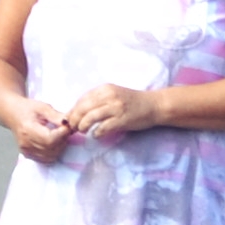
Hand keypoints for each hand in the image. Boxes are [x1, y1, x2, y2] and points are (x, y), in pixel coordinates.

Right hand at [8, 99, 81, 163]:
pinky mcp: (27, 155)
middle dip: (63, 140)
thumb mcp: (42, 107)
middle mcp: (25, 143)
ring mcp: (26, 151)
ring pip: (51, 156)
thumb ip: (55, 116)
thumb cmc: (27, 108)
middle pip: (51, 149)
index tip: (67, 126)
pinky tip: (54, 142)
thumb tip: (68, 123)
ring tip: (60, 136)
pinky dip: (54, 152)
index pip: (49, 139)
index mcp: (27, 130)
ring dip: (60, 147)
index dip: (62, 134)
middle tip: (65, 130)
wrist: (12, 114)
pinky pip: (46, 159)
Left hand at [59, 82, 173, 140]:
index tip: (70, 120)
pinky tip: (96, 135)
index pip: (81, 100)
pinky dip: (96, 133)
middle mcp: (109, 96)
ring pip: (90, 118)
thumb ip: (97, 101)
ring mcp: (116, 108)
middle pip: (82, 108)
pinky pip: (102, 128)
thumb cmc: (132, 102)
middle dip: (74, 120)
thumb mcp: (113, 95)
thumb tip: (76, 112)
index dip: (73, 111)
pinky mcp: (122, 119)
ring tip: (83, 131)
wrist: (154, 105)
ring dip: (82, 127)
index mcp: (105, 89)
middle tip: (73, 128)